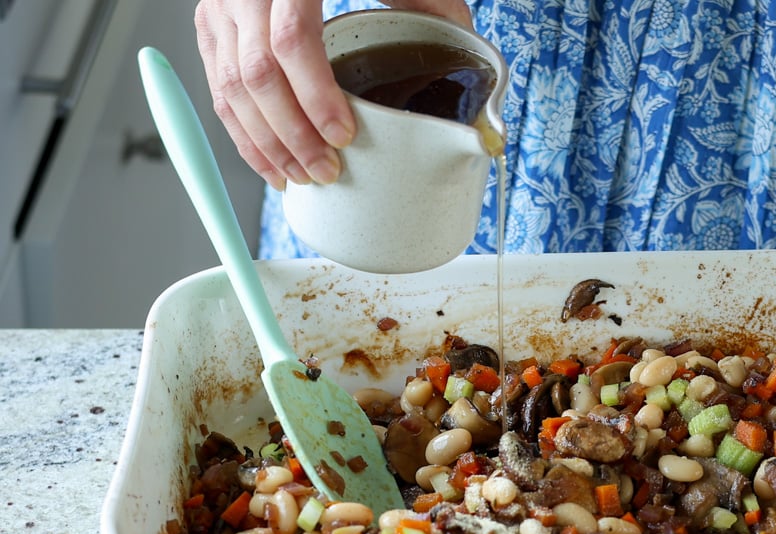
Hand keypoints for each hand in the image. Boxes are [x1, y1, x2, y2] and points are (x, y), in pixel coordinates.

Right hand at [195, 0, 472, 190]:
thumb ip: (432, 1)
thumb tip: (469, 58)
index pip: (291, 40)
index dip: (315, 97)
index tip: (343, 136)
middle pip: (256, 75)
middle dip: (292, 136)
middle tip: (326, 171)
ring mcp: (220, 8)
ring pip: (230, 89)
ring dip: (266, 145)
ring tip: (301, 178)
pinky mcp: (210, 26)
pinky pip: (217, 90)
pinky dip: (242, 135)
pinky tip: (270, 164)